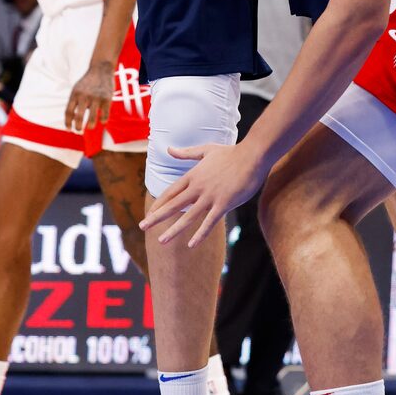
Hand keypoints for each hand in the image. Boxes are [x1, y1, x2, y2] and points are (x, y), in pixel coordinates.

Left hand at [66, 58, 113, 131]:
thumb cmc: (88, 82)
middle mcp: (84, 96)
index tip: (69, 129)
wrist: (101, 68)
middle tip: (78, 130)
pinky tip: (102, 121)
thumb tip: (72, 120)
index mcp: (75, 94)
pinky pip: (105, 114)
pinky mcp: (107, 98)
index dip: (67, 122)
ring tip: (89, 127)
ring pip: (91, 118)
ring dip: (90, 125)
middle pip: (78, 117)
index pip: (68, 112)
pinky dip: (103, 120)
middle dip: (77, 127)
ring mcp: (96, 97)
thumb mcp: (77, 89)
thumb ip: (74, 102)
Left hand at [140, 141, 268, 249]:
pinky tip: (191, 245)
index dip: (159, 204)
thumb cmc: (231, 152)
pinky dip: (200, 234)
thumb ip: (186, 153)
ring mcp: (210, 197)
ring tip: (161, 241)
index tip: (149, 214)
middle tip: (142, 227)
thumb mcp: (206, 150)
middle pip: (173, 205)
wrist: (252, 155)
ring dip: (173, 230)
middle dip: (156, 217)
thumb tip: (169, 149)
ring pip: (187, 217)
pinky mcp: (223, 204)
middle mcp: (198, 187)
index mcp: (193, 175)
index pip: (171, 192)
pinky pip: (209, 223)